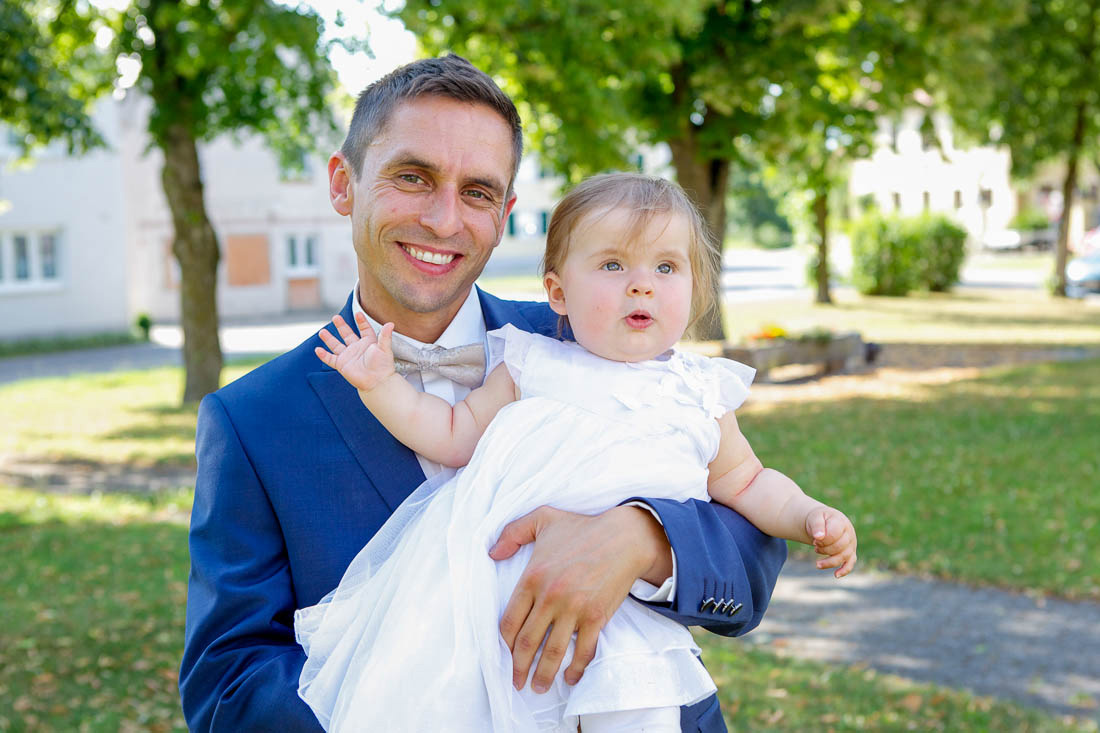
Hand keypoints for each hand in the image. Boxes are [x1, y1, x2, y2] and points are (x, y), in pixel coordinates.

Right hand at [314, 313, 395, 391]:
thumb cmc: (383, 366)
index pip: (364, 329)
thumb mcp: (384, 348)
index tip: (358, 313)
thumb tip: (391, 323)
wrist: (377, 382)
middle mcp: (357, 348)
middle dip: (341, 326)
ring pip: (336, 345)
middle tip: (336, 317)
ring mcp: (349, 356)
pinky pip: (330, 359)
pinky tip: (318, 349)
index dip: (361, 322)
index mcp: (368, 342)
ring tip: (322, 332)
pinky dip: (324, 355)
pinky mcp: (342, 365)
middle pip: (347, 334)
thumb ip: (385, 336)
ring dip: (329, 339)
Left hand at [488, 505, 666, 693]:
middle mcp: (550, 597)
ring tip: (537, 687)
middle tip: (515, 682)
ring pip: (552, 652)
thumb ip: (513, 532)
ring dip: (542, 675)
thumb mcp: (543, 518)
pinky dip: (576, 669)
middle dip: (517, 667)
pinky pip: (583, 650)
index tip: (503, 656)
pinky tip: (570, 678)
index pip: (509, 621)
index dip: (502, 644)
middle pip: (526, 642)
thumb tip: (492, 553)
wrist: (624, 537)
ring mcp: (574, 609)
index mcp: (532, 577)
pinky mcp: (596, 617)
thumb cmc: (582, 528)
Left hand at [806, 505, 856, 577]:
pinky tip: (836, 575)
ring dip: (829, 562)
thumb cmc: (820, 519)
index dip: (822, 540)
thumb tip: (818, 537)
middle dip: (824, 549)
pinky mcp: (850, 553)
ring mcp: (851, 544)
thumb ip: (817, 525)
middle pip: (839, 547)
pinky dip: (844, 570)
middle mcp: (849, 534)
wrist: (824, 521)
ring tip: (817, 564)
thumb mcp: (815, 517)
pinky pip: (850, 564)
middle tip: (815, 546)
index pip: (833, 535)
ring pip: (844, 557)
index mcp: (841, 522)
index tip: (815, 540)